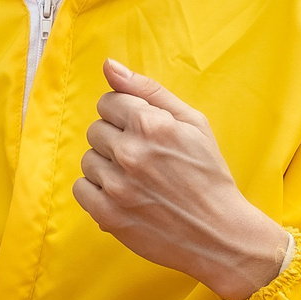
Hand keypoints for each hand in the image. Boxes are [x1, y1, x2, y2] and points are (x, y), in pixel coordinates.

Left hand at [73, 59, 291, 299]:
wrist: (219, 234)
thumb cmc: (209, 175)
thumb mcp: (193, 123)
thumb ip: (148, 90)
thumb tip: (109, 65)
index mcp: (151, 124)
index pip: (108, 102)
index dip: (125, 115)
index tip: (142, 132)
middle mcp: (130, 152)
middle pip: (95, 130)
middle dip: (116, 139)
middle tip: (144, 159)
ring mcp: (117, 186)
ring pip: (88, 160)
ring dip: (107, 167)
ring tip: (136, 180)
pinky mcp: (108, 214)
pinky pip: (80, 189)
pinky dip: (97, 192)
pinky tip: (123, 196)